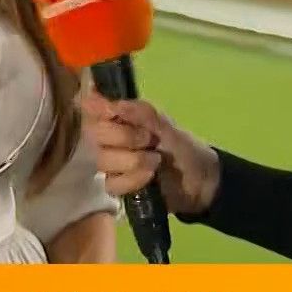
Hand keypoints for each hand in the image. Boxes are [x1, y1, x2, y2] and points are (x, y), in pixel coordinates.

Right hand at [81, 88, 219, 215]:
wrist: (200, 180)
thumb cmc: (182, 146)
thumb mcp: (166, 125)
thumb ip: (142, 113)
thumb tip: (113, 104)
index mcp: (119, 118)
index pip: (92, 107)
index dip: (96, 107)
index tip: (111, 111)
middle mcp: (110, 139)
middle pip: (95, 134)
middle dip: (124, 137)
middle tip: (148, 139)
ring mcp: (112, 164)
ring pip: (103, 160)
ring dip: (133, 160)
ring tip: (156, 160)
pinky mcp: (117, 187)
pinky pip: (113, 183)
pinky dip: (134, 179)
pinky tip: (150, 177)